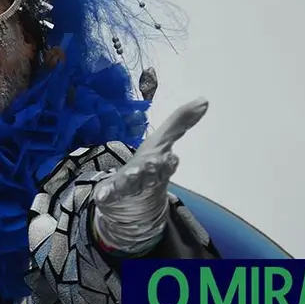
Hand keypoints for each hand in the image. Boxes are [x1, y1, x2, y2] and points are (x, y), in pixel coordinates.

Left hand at [92, 97, 208, 252]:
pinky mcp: (111, 193)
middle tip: (152, 162)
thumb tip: (204, 99)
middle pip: (151, 172)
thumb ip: (180, 122)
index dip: (169, 162)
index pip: (168, 163)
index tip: (171, 158)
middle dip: (151, 167)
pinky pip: (108, 193)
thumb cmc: (149, 168)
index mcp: (160, 165)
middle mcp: (147, 177)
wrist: (134, 204)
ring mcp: (129, 187)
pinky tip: (101, 193)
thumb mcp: (162, 142)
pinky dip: (106, 193)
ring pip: (132, 183)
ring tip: (131, 173)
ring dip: (132, 178)